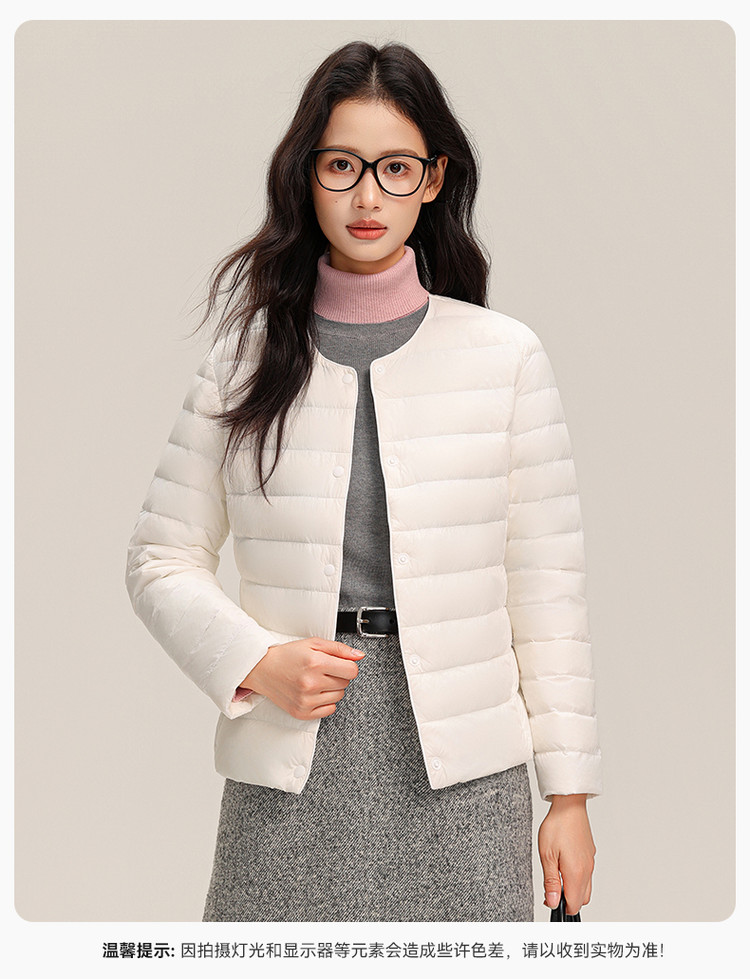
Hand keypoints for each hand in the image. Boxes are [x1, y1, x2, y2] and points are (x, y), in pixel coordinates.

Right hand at [238, 637, 364, 719]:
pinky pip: (330, 710)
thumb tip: (359, 655)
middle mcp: (311, 683)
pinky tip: (314, 692)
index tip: (340, 664)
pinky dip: (326, 702)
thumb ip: (339, 649)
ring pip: (339, 696)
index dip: (348, 666)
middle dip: (338, 675)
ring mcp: (306, 700)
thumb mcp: (313, 643)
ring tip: (316, 680)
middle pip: (345, 683)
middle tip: (323, 670)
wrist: (262, 669)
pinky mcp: (302, 712)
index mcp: (315, 663)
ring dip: (332, 688)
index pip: (351, 671)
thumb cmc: (287, 655)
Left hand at [538, 794, 595, 915]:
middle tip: (551, 887)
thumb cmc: (557, 826)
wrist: (569, 805)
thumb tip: (553, 903)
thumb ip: (551, 882)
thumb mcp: (547, 856)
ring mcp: (590, 861)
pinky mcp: (590, 853)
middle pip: (582, 899)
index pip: (574, 905)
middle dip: (568, 899)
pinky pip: (587, 872)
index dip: (561, 907)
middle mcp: (587, 870)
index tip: (550, 899)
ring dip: (573, 888)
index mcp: (577, 873)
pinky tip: (564, 863)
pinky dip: (577, 876)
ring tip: (557, 873)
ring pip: (586, 886)